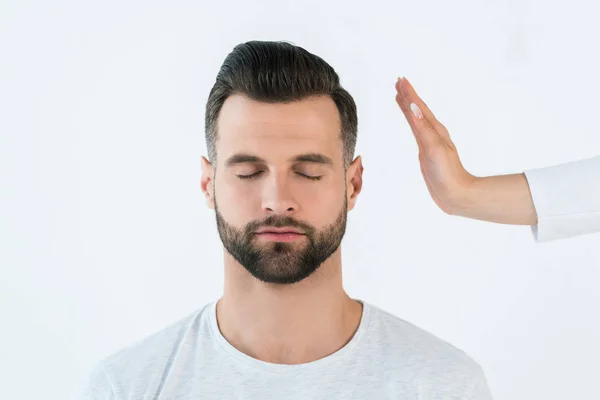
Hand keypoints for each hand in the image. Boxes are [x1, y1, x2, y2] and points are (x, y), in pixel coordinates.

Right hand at [395, 77, 475, 213]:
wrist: (455, 194)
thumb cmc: (446, 172)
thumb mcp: (433, 148)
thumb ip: (423, 128)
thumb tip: (413, 107)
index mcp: (435, 130)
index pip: (418, 107)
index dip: (409, 94)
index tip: (400, 80)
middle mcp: (433, 133)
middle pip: (417, 110)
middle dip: (407, 96)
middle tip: (398, 82)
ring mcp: (430, 142)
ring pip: (416, 119)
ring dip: (408, 107)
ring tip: (400, 97)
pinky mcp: (427, 152)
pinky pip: (416, 131)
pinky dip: (411, 122)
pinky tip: (411, 123)